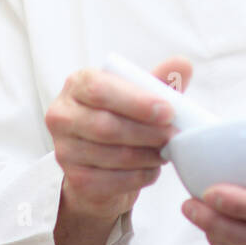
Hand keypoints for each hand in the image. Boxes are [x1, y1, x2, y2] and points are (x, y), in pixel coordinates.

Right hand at [45, 56, 191, 222]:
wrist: (99, 159)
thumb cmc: (121, 116)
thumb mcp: (139, 94)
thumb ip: (159, 79)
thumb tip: (182, 63)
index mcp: (77, 84)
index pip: (100, 90)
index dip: (136, 102)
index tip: (168, 111)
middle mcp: (62, 115)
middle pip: (106, 126)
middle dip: (147, 132)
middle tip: (174, 135)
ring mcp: (64, 149)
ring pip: (113, 155)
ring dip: (147, 156)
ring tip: (166, 151)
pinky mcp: (75, 179)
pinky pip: (113, 181)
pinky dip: (140, 176)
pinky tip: (152, 169)